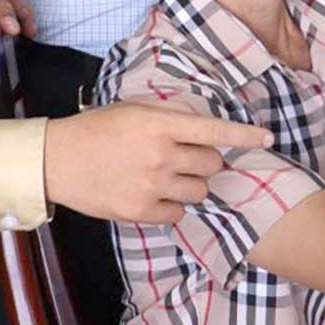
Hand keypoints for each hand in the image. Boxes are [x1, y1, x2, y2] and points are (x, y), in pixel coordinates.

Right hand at [44, 103, 274, 223]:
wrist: (57, 160)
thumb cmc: (96, 129)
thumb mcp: (133, 110)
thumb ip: (170, 115)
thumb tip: (202, 123)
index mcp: (160, 125)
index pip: (215, 131)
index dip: (245, 136)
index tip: (267, 138)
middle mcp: (160, 155)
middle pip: (212, 164)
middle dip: (205, 161)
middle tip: (183, 158)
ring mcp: (152, 186)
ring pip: (199, 191)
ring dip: (191, 185)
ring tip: (166, 177)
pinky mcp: (140, 212)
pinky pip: (177, 214)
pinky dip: (171, 206)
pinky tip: (152, 195)